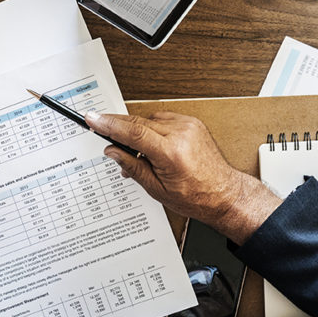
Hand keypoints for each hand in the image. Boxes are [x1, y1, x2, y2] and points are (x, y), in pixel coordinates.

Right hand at [87, 111, 280, 243]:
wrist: (224, 193)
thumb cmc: (196, 196)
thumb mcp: (157, 189)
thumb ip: (132, 166)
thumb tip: (113, 151)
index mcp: (171, 153)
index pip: (133, 132)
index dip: (109, 124)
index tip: (93, 119)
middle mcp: (181, 134)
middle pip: (138, 122)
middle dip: (117, 126)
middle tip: (100, 129)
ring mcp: (188, 126)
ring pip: (149, 119)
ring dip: (137, 131)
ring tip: (139, 153)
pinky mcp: (192, 123)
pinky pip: (162, 119)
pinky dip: (152, 128)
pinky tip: (152, 144)